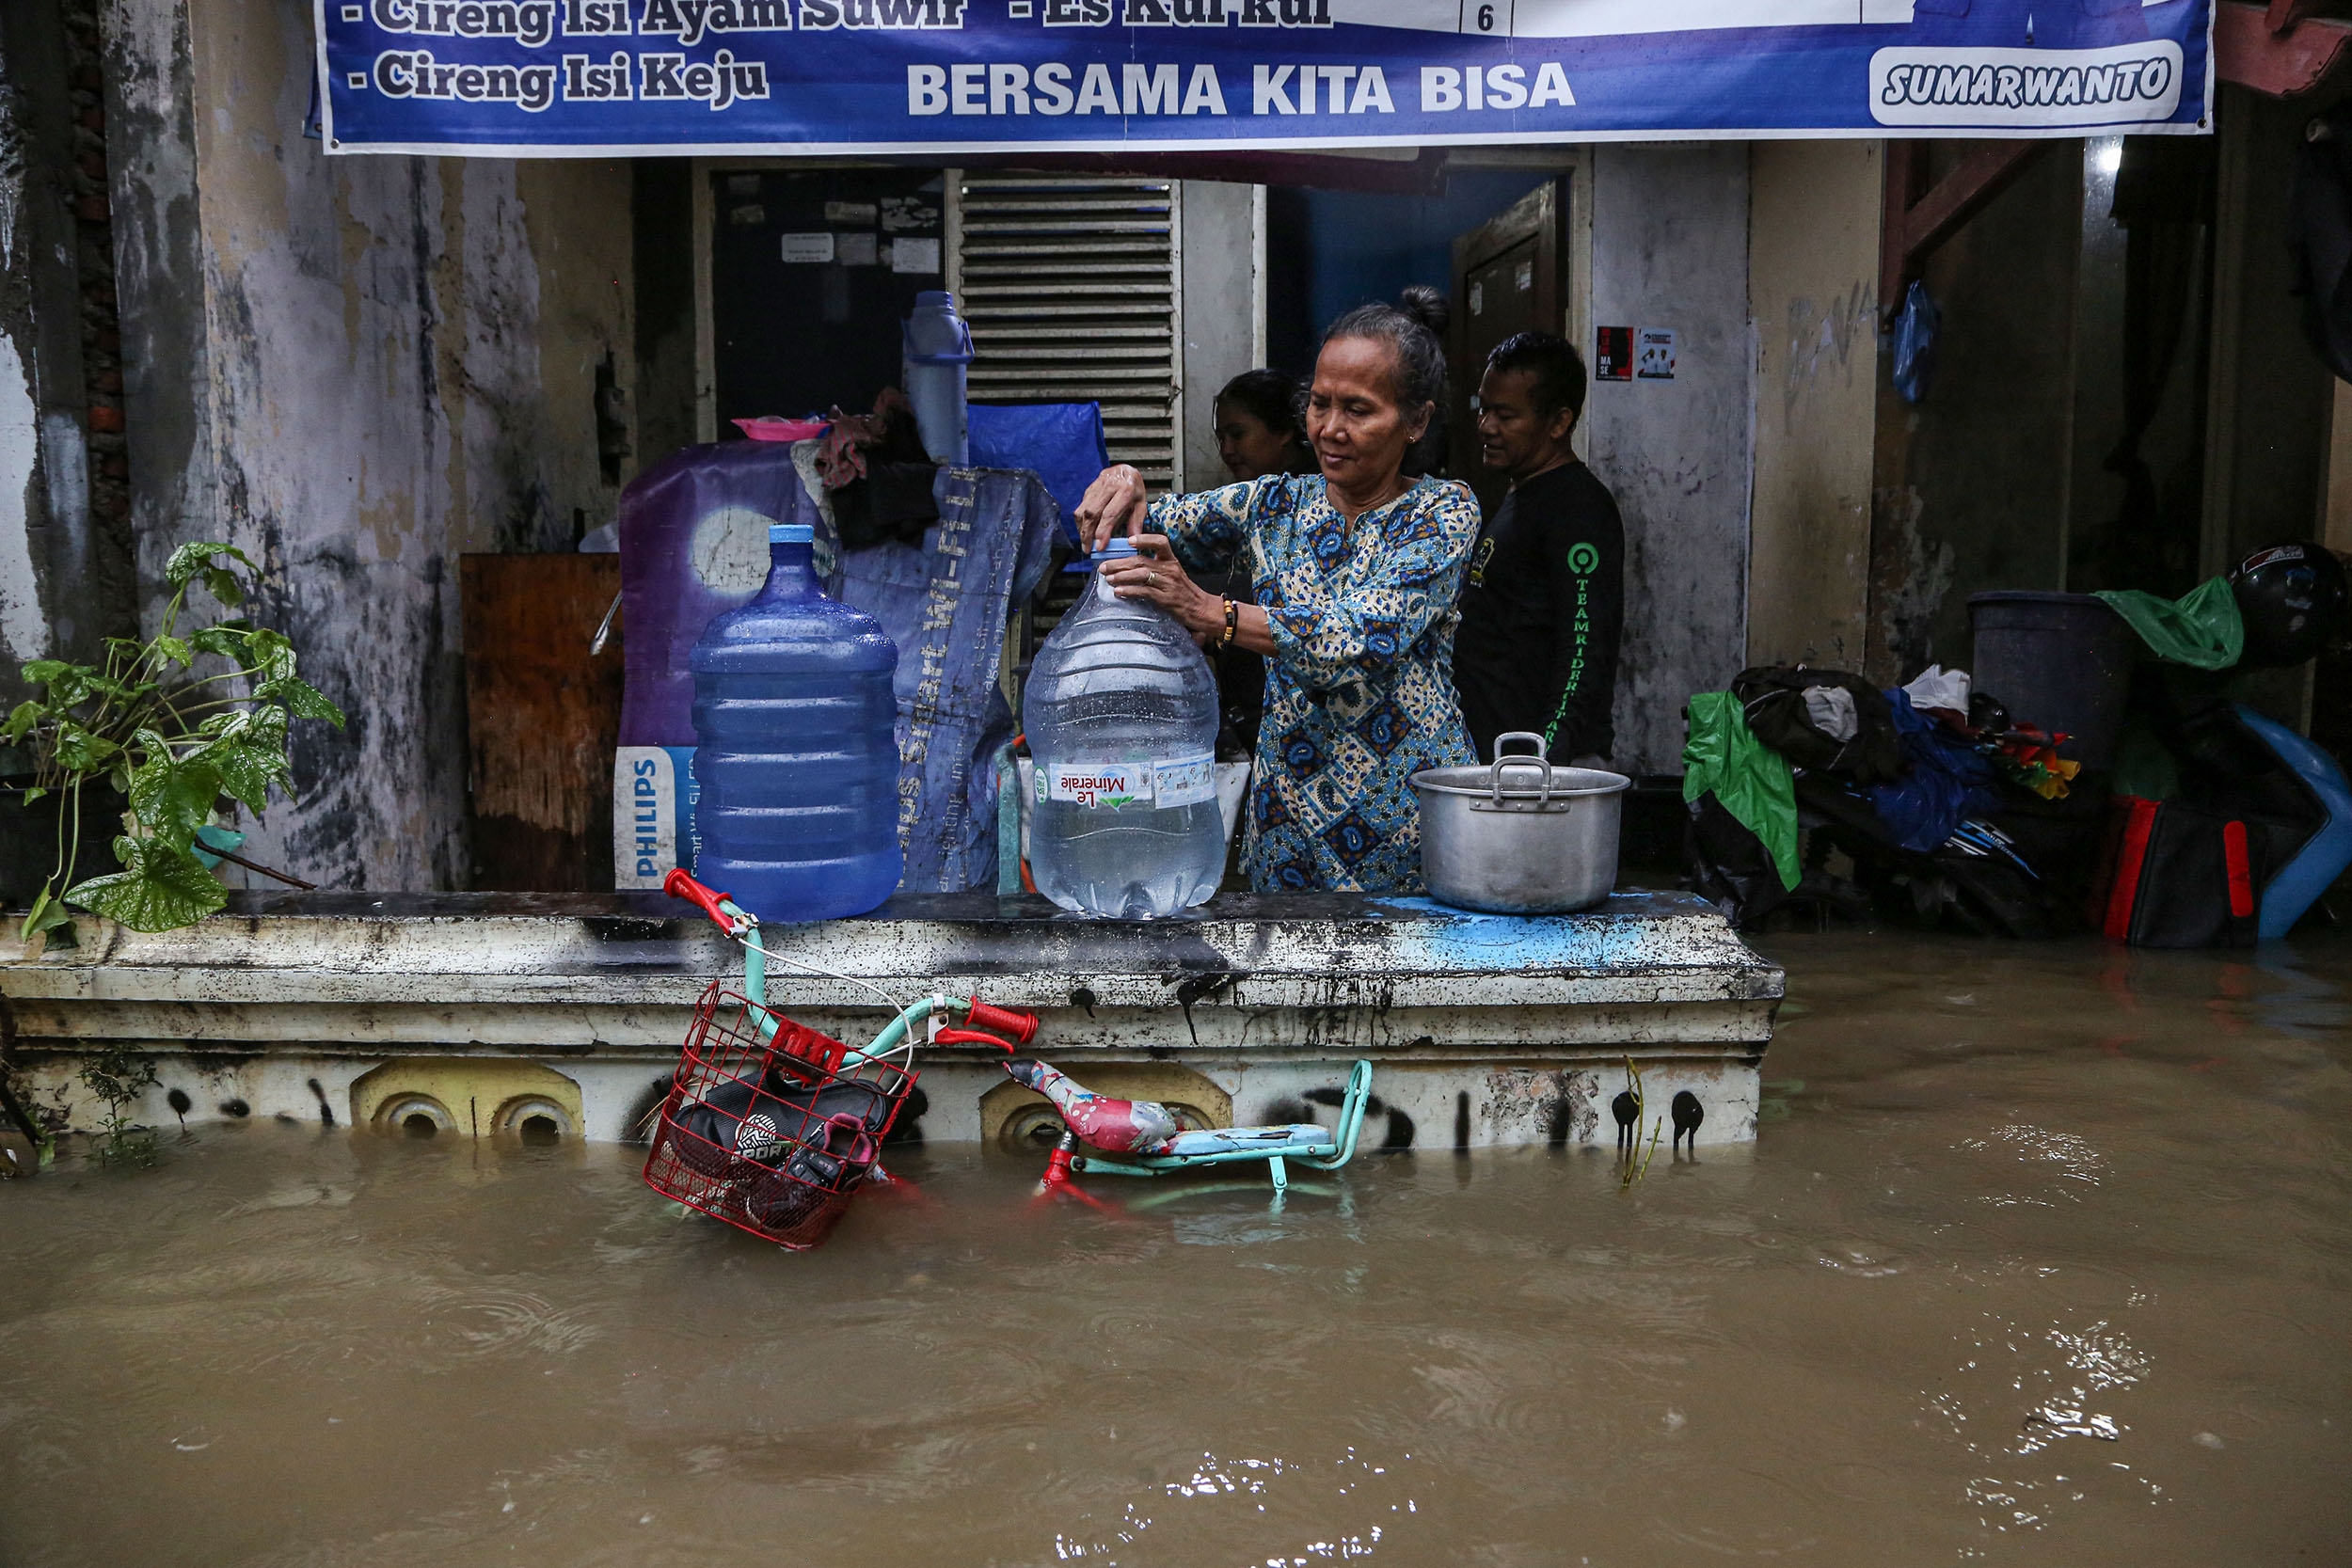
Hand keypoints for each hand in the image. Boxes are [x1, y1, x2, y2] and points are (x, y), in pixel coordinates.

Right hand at [1072, 464, 1148, 551]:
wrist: (1126, 469)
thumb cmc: (1135, 490)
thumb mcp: (1141, 505)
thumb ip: (1136, 523)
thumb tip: (1131, 542)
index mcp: (1126, 489)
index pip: (1110, 513)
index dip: (1103, 531)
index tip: (1099, 546)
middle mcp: (1109, 485)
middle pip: (1092, 512)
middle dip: (1088, 533)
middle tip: (1088, 549)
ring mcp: (1097, 486)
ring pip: (1083, 510)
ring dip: (1082, 529)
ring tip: (1085, 543)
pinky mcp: (1089, 489)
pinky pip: (1081, 507)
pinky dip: (1080, 522)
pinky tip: (1084, 531)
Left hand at [1100, 535, 1222, 642]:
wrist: (1200, 609)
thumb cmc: (1183, 591)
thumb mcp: (1172, 574)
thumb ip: (1154, 567)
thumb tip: (1126, 566)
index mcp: (1171, 560)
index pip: (1160, 542)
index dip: (1144, 539)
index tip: (1129, 541)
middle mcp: (1170, 569)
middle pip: (1141, 560)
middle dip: (1119, 563)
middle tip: (1104, 566)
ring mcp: (1168, 584)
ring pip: (1141, 574)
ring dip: (1121, 576)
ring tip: (1108, 579)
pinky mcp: (1166, 599)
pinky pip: (1145, 592)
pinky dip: (1130, 591)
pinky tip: (1119, 592)